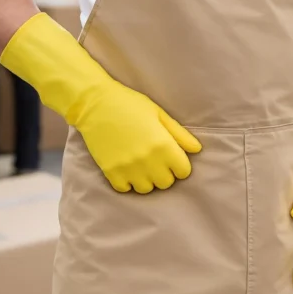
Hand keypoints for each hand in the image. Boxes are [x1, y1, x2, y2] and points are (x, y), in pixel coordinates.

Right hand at [0, 12, 200, 194]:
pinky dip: (128, 182)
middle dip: (165, 172)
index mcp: (162, 144)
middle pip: (166, 183)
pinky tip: (127, 166)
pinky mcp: (111, 173)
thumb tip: (197, 150)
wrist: (95, 104)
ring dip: (147, 179)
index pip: (183, 171)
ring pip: (147, 189)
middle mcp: (147, 160)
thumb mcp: (159, 113)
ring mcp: (128, 168)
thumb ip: (179, 134)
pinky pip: (126, 189)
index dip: (180, 164)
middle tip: (156, 158)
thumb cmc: (130, 104)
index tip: (173, 156)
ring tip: (141, 163)